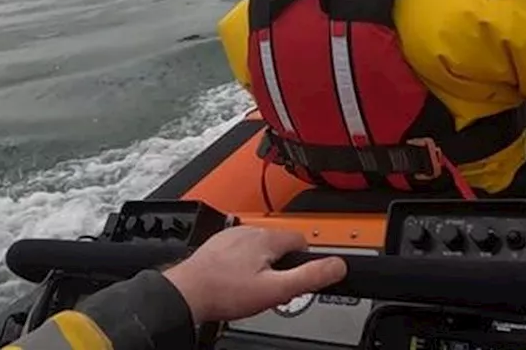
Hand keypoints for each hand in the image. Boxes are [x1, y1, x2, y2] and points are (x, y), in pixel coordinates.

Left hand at [162, 225, 346, 323]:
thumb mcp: (276, 290)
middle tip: (273, 289)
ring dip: (262, 266)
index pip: (302, 240)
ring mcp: (231, 236)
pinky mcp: (217, 246)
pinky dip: (243, 266)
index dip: (305, 262)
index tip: (298, 278)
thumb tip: (337, 266)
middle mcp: (249, 231)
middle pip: (280, 245)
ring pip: (259, 249)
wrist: (188, 294)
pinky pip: (240, 252)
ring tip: (253, 289)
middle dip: (282, 267)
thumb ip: (309, 276)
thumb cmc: (225, 292)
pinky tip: (236, 283)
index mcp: (267, 237)